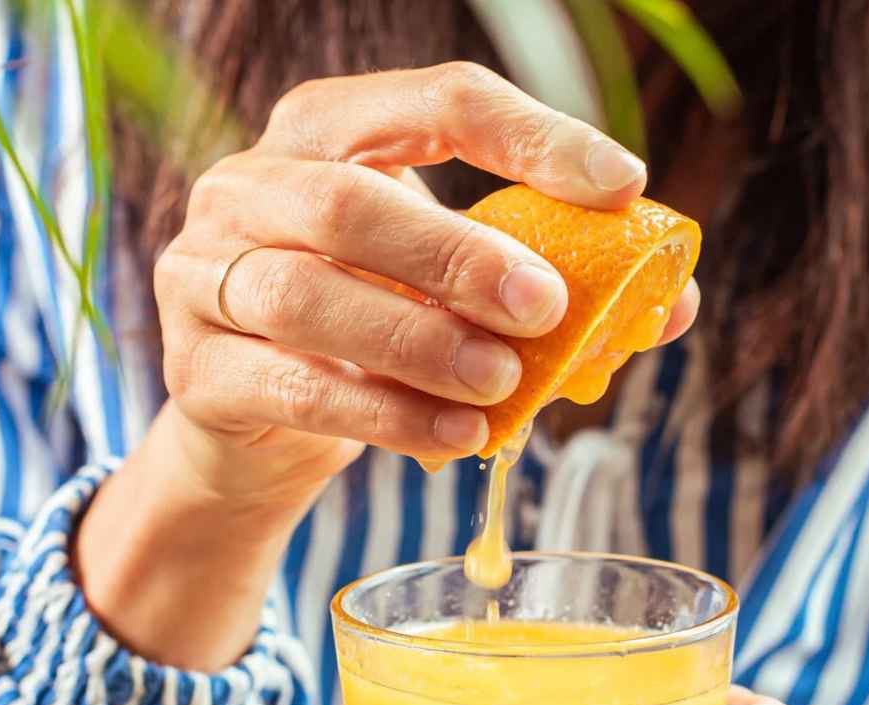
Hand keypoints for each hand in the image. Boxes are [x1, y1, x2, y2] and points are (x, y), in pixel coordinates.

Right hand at [153, 61, 700, 507]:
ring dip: (419, 343)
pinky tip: (455, 440)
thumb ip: (543, 288)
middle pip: (350, 200)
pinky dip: (384, 417)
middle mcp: (249, 187)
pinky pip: (293, 389)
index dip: (531, 135)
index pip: (433, 100)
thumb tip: (671, 307)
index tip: (620, 189)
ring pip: (306, 295)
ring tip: (503, 384)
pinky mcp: (196, 372)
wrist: (256, 430)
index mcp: (326, 136)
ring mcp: (206, 277)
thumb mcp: (446, 294)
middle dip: (459, 256)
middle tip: (548, 309)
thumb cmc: (367, 339)